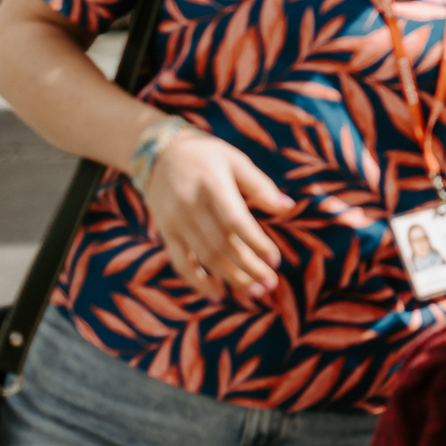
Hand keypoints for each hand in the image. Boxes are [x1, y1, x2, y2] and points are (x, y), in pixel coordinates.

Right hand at [141, 124, 294, 301]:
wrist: (157, 151)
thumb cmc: (206, 154)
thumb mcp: (235, 160)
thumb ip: (260, 186)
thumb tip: (288, 208)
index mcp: (212, 185)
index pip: (235, 222)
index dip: (256, 243)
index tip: (276, 260)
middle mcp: (190, 205)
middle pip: (221, 245)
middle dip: (248, 268)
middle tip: (270, 285)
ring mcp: (175, 221)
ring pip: (204, 257)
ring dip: (230, 278)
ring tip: (253, 292)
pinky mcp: (165, 231)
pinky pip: (180, 262)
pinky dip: (196, 281)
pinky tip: (216, 294)